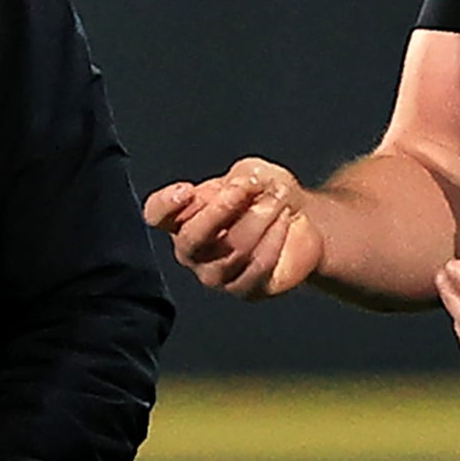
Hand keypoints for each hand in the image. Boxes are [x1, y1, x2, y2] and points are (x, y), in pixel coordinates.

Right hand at [142, 158, 326, 299]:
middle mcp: (192, 250)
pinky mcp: (245, 288)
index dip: (165, 205)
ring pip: (229, 252)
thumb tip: (241, 186)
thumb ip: (243, 176)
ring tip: (278, 201)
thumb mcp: (254, 172)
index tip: (186, 191)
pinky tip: (284, 222)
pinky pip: (255, 268)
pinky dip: (273, 240)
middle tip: (245, 189)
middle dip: (218, 210)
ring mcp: (216, 274)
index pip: (157, 215)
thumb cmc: (265, 195)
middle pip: (190, 239)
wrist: (302, 221)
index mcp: (183, 217)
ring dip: (257, 220)